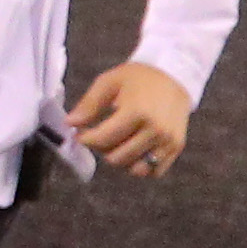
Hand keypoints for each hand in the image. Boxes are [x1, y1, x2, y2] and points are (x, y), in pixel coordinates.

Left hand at [67, 60, 194, 178]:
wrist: (175, 75)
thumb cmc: (140, 78)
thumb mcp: (110, 82)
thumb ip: (89, 104)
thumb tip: (69, 123)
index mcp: (137, 111)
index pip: (102, 139)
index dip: (86, 139)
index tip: (81, 134)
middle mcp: (155, 129)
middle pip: (116, 158)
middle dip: (102, 149)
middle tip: (101, 136)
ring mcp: (168, 141)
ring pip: (134, 169)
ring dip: (121, 159)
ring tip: (119, 142)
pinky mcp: (176, 147)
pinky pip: (154, 171)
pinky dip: (141, 165)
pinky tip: (134, 148)